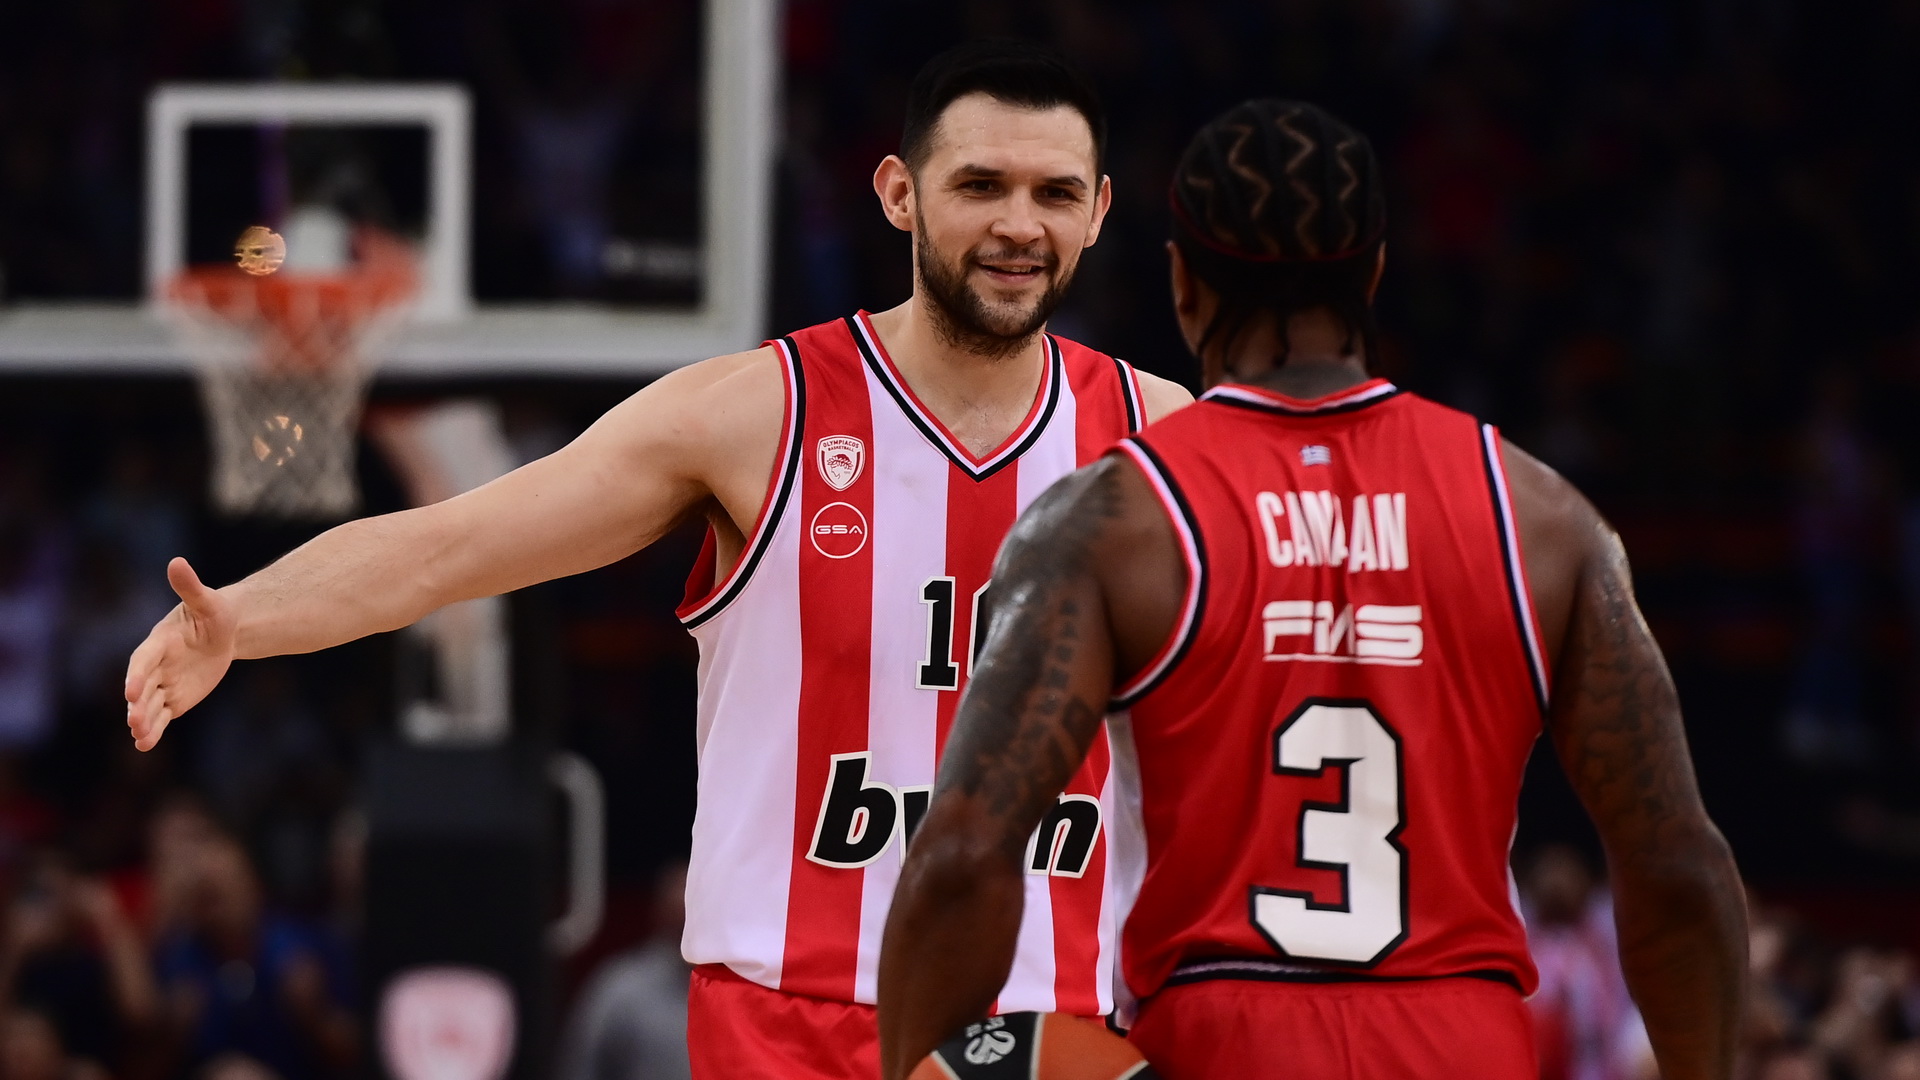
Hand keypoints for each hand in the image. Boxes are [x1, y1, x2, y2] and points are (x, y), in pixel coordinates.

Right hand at [124, 558, 236, 750]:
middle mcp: (155, 666)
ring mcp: (162, 684)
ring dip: (143, 721)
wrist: (224, 631)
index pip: (142, 660)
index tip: (131, 690)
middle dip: (137, 704)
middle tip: (134, 720)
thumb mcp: (206, 600)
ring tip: (140, 736)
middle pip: (142, 688)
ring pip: (149, 706)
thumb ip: (189, 586)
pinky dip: (153, 730)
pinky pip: (161, 716)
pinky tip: (145, 744)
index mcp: (158, 643)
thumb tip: (176, 561)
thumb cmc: (214, 612)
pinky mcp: (173, 699)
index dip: (136, 675)